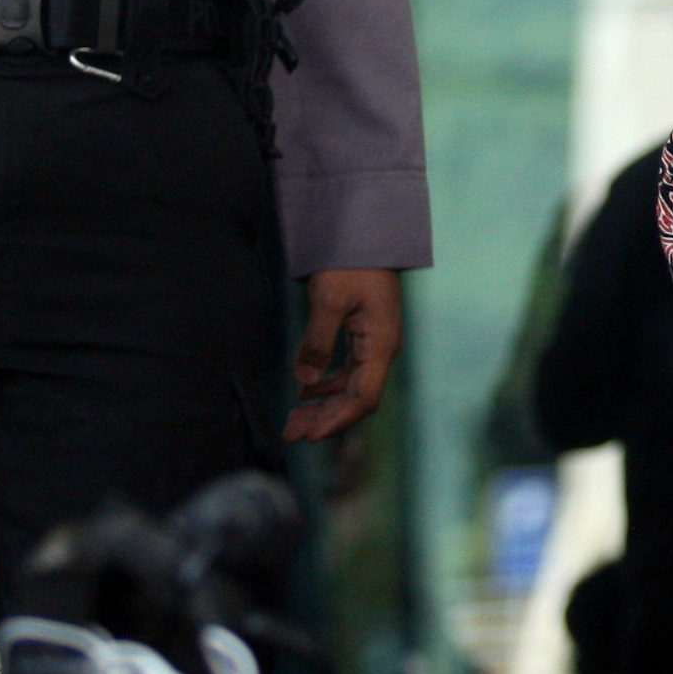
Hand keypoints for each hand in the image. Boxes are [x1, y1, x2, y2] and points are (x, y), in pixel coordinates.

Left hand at [286, 268, 400, 443]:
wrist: (365, 238)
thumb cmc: (350, 265)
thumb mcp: (329, 300)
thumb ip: (317, 341)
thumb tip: (305, 381)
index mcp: (380, 346)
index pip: (363, 398)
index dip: (337, 420)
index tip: (310, 435)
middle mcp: (382, 351)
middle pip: (356, 399)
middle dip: (325, 420)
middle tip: (291, 434)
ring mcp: (375, 346)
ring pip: (350, 389)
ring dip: (324, 407)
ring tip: (293, 420)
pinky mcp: (365, 339)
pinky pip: (347, 374)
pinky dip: (326, 388)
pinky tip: (305, 392)